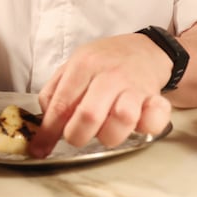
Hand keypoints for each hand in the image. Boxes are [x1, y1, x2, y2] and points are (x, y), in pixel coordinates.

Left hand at [29, 33, 172, 157]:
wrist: (143, 49)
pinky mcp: (155, 97)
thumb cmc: (104, 61)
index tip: (41, 147)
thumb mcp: (72, 65)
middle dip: (77, 135)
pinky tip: (138, 124)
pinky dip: (146, 126)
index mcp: (84, 65)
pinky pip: (154, 119)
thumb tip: (44, 123)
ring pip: (122, 119)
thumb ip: (55, 92)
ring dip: (110, 135)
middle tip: (77, 136)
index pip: (61, 104)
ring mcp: (134, 86)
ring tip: (105, 129)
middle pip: (89, 115)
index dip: (49, 131)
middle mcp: (109, 75)